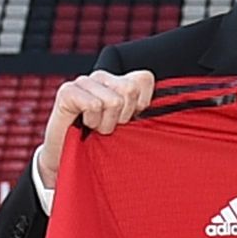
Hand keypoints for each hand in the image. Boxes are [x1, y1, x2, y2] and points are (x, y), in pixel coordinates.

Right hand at [33, 66, 156, 190]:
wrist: (70, 160)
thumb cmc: (103, 146)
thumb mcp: (131, 130)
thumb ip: (146, 115)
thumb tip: (169, 110)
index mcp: (119, 82)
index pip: (144, 78)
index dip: (141, 105)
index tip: (128, 121)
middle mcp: (102, 77)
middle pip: (129, 89)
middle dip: (122, 117)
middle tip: (109, 127)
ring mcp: (84, 82)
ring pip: (112, 100)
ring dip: (105, 123)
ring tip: (95, 128)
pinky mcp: (67, 91)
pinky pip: (94, 104)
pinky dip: (92, 121)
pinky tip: (83, 125)